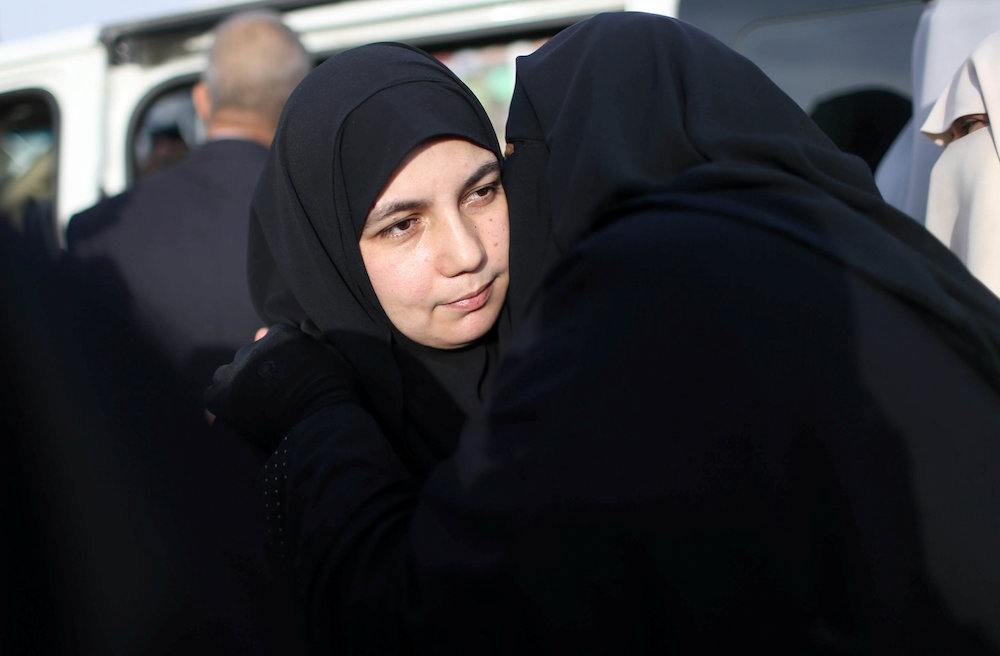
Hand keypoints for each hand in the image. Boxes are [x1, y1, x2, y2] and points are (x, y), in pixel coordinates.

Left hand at [205, 323, 359, 450]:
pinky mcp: (222, 396)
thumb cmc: (335, 392)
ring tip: (254, 404)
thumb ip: (313, 339)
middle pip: (248, 356)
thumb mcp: (332, 357)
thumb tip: (298, 325)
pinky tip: (240, 414)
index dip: (278, 359)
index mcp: (281, 335)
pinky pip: (213, 395)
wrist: (322, 424)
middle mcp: (255, 348)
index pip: (270, 340)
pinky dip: (223, 403)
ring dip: (237, 384)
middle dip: (258, 371)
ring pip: (227, 374)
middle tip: (273, 393)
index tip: (286, 375)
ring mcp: (236, 372)